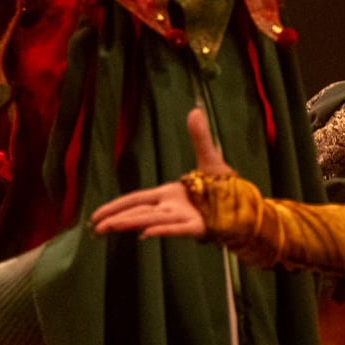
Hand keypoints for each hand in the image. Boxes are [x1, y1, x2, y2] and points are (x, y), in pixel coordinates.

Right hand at [90, 108, 233, 240]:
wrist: (250, 209)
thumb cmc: (227, 190)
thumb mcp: (210, 159)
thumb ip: (200, 137)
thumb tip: (195, 110)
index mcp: (167, 195)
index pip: (135, 201)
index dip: (115, 206)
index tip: (96, 216)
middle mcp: (171, 208)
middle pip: (137, 213)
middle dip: (114, 219)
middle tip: (94, 228)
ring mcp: (183, 218)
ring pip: (150, 221)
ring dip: (129, 224)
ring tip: (107, 229)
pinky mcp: (198, 227)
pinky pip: (177, 229)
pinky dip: (162, 231)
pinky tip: (145, 234)